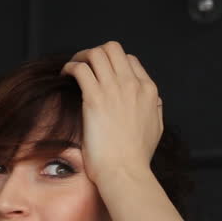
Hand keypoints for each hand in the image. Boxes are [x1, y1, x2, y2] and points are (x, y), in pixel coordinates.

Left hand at [60, 41, 162, 184]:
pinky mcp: (94, 98)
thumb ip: (155, 109)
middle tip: (83, 64)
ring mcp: (114, 90)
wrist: (125, 171)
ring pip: (96, 53)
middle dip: (95, 52)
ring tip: (72, 68)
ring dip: (80, 57)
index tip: (100, 73)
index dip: (113, 63)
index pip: (130, 60)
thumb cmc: (136, 157)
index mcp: (148, 91)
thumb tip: (153, 100)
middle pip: (113, 49)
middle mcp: (132, 85)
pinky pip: (80, 68)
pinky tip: (65, 76)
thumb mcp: (156, 128)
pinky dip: (70, 67)